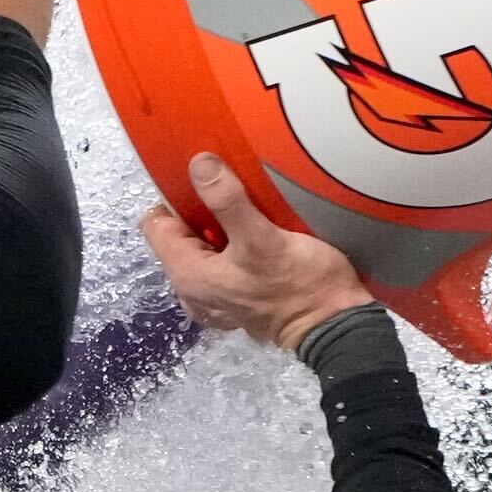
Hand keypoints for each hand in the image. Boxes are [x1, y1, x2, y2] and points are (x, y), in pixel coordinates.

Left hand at [143, 154, 376, 349]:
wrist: (335, 327)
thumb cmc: (298, 284)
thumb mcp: (262, 238)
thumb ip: (227, 202)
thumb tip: (198, 164)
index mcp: (187, 274)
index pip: (156, 225)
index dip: (174, 199)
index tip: (205, 182)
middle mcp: (192, 289)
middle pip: (180, 236)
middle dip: (200, 211)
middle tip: (232, 192)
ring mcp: (215, 297)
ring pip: (204, 248)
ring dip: (220, 227)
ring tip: (248, 211)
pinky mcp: (238, 298)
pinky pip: (224, 262)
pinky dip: (234, 246)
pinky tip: (257, 235)